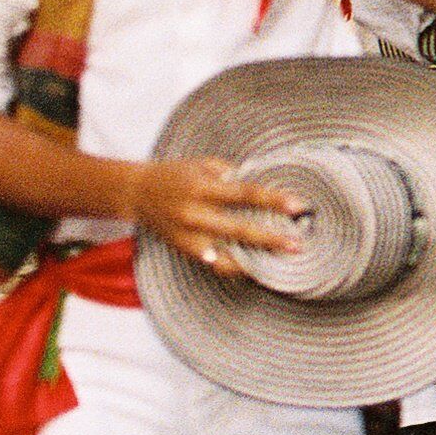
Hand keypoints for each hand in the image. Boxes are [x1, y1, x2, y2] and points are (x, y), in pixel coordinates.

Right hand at [126, 158, 306, 278]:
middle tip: (298, 245)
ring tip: (280, 264)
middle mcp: (195, 214)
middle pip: (239, 229)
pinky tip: (255, 270)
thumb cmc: (176, 175)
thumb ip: (232, 175)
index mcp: (203, 188)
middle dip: (271, 239)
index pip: (245, 194)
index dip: (273, 200)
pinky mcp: (184, 250)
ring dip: (255, 262)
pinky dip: (234, 269)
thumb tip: (264, 189)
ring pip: (226, 257)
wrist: (137, 192)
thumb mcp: (203, 164)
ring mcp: (188, 236)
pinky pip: (214, 264)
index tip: (299, 205)